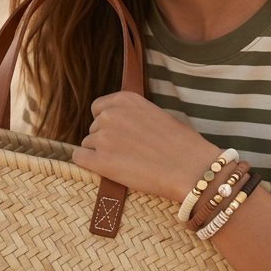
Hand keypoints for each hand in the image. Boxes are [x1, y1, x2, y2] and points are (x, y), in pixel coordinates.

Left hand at [71, 92, 214, 203]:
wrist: (190, 168)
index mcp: (124, 99)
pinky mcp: (100, 161)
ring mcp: (103, 137)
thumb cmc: (181, 145)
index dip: (107, 124)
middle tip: (127, 155)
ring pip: (88, 145)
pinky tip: (105, 171)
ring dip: (100, 155)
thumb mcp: (156, 114)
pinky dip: (88, 165)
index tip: (119, 136)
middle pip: (93, 129)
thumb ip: (133, 116)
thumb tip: (121, 128)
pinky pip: (79, 159)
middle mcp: (110, 114)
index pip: (98, 108)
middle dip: (105, 141)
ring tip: (125, 165)